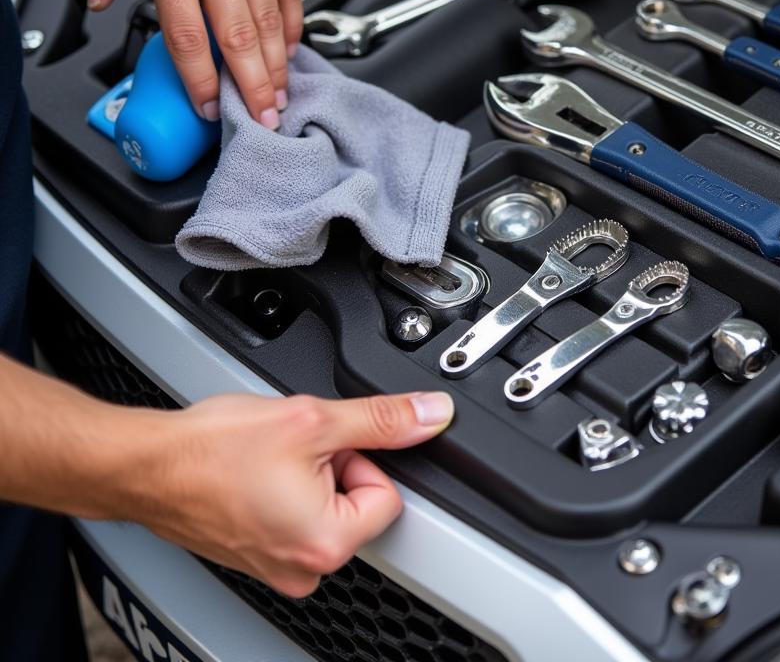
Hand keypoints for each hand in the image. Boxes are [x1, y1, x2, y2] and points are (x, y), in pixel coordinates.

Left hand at [82, 0, 301, 127]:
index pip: (188, 34)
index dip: (199, 80)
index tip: (209, 106)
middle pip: (239, 38)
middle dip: (253, 89)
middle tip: (264, 121)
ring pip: (272, 19)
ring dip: (278, 65)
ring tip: (283, 96)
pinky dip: (293, 20)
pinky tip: (293, 43)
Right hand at [124, 391, 453, 597]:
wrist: (144, 465)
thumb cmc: (211, 451)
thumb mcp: (312, 419)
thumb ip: (382, 419)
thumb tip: (431, 414)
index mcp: (327, 544)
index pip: (388, 492)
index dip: (360, 457)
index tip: (324, 447)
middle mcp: (304, 568)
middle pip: (358, 501)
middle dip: (334, 465)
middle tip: (292, 449)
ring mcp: (277, 566)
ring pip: (325, 504)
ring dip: (306, 474)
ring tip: (266, 461)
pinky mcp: (257, 555)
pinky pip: (294, 514)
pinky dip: (283, 487)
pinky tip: (253, 472)